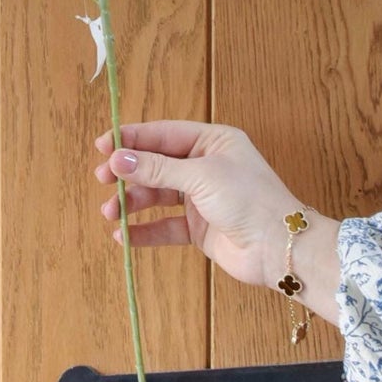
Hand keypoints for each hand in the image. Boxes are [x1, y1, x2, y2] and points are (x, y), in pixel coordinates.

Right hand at [92, 119, 341, 319]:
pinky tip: (124, 236)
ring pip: (156, 196)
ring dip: (132, 203)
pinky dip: (144, 230)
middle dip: (128, 172)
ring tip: (111, 213)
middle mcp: (205, 166)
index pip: (163, 134)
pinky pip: (164, 226)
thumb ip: (157, 169)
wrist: (280, 247)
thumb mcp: (201, 176)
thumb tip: (117, 158)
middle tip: (102, 180)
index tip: (102, 146)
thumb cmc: (248, 199)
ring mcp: (201, 198)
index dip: (132, 139)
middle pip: (156, 164)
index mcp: (213, 141)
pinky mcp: (199, 228)